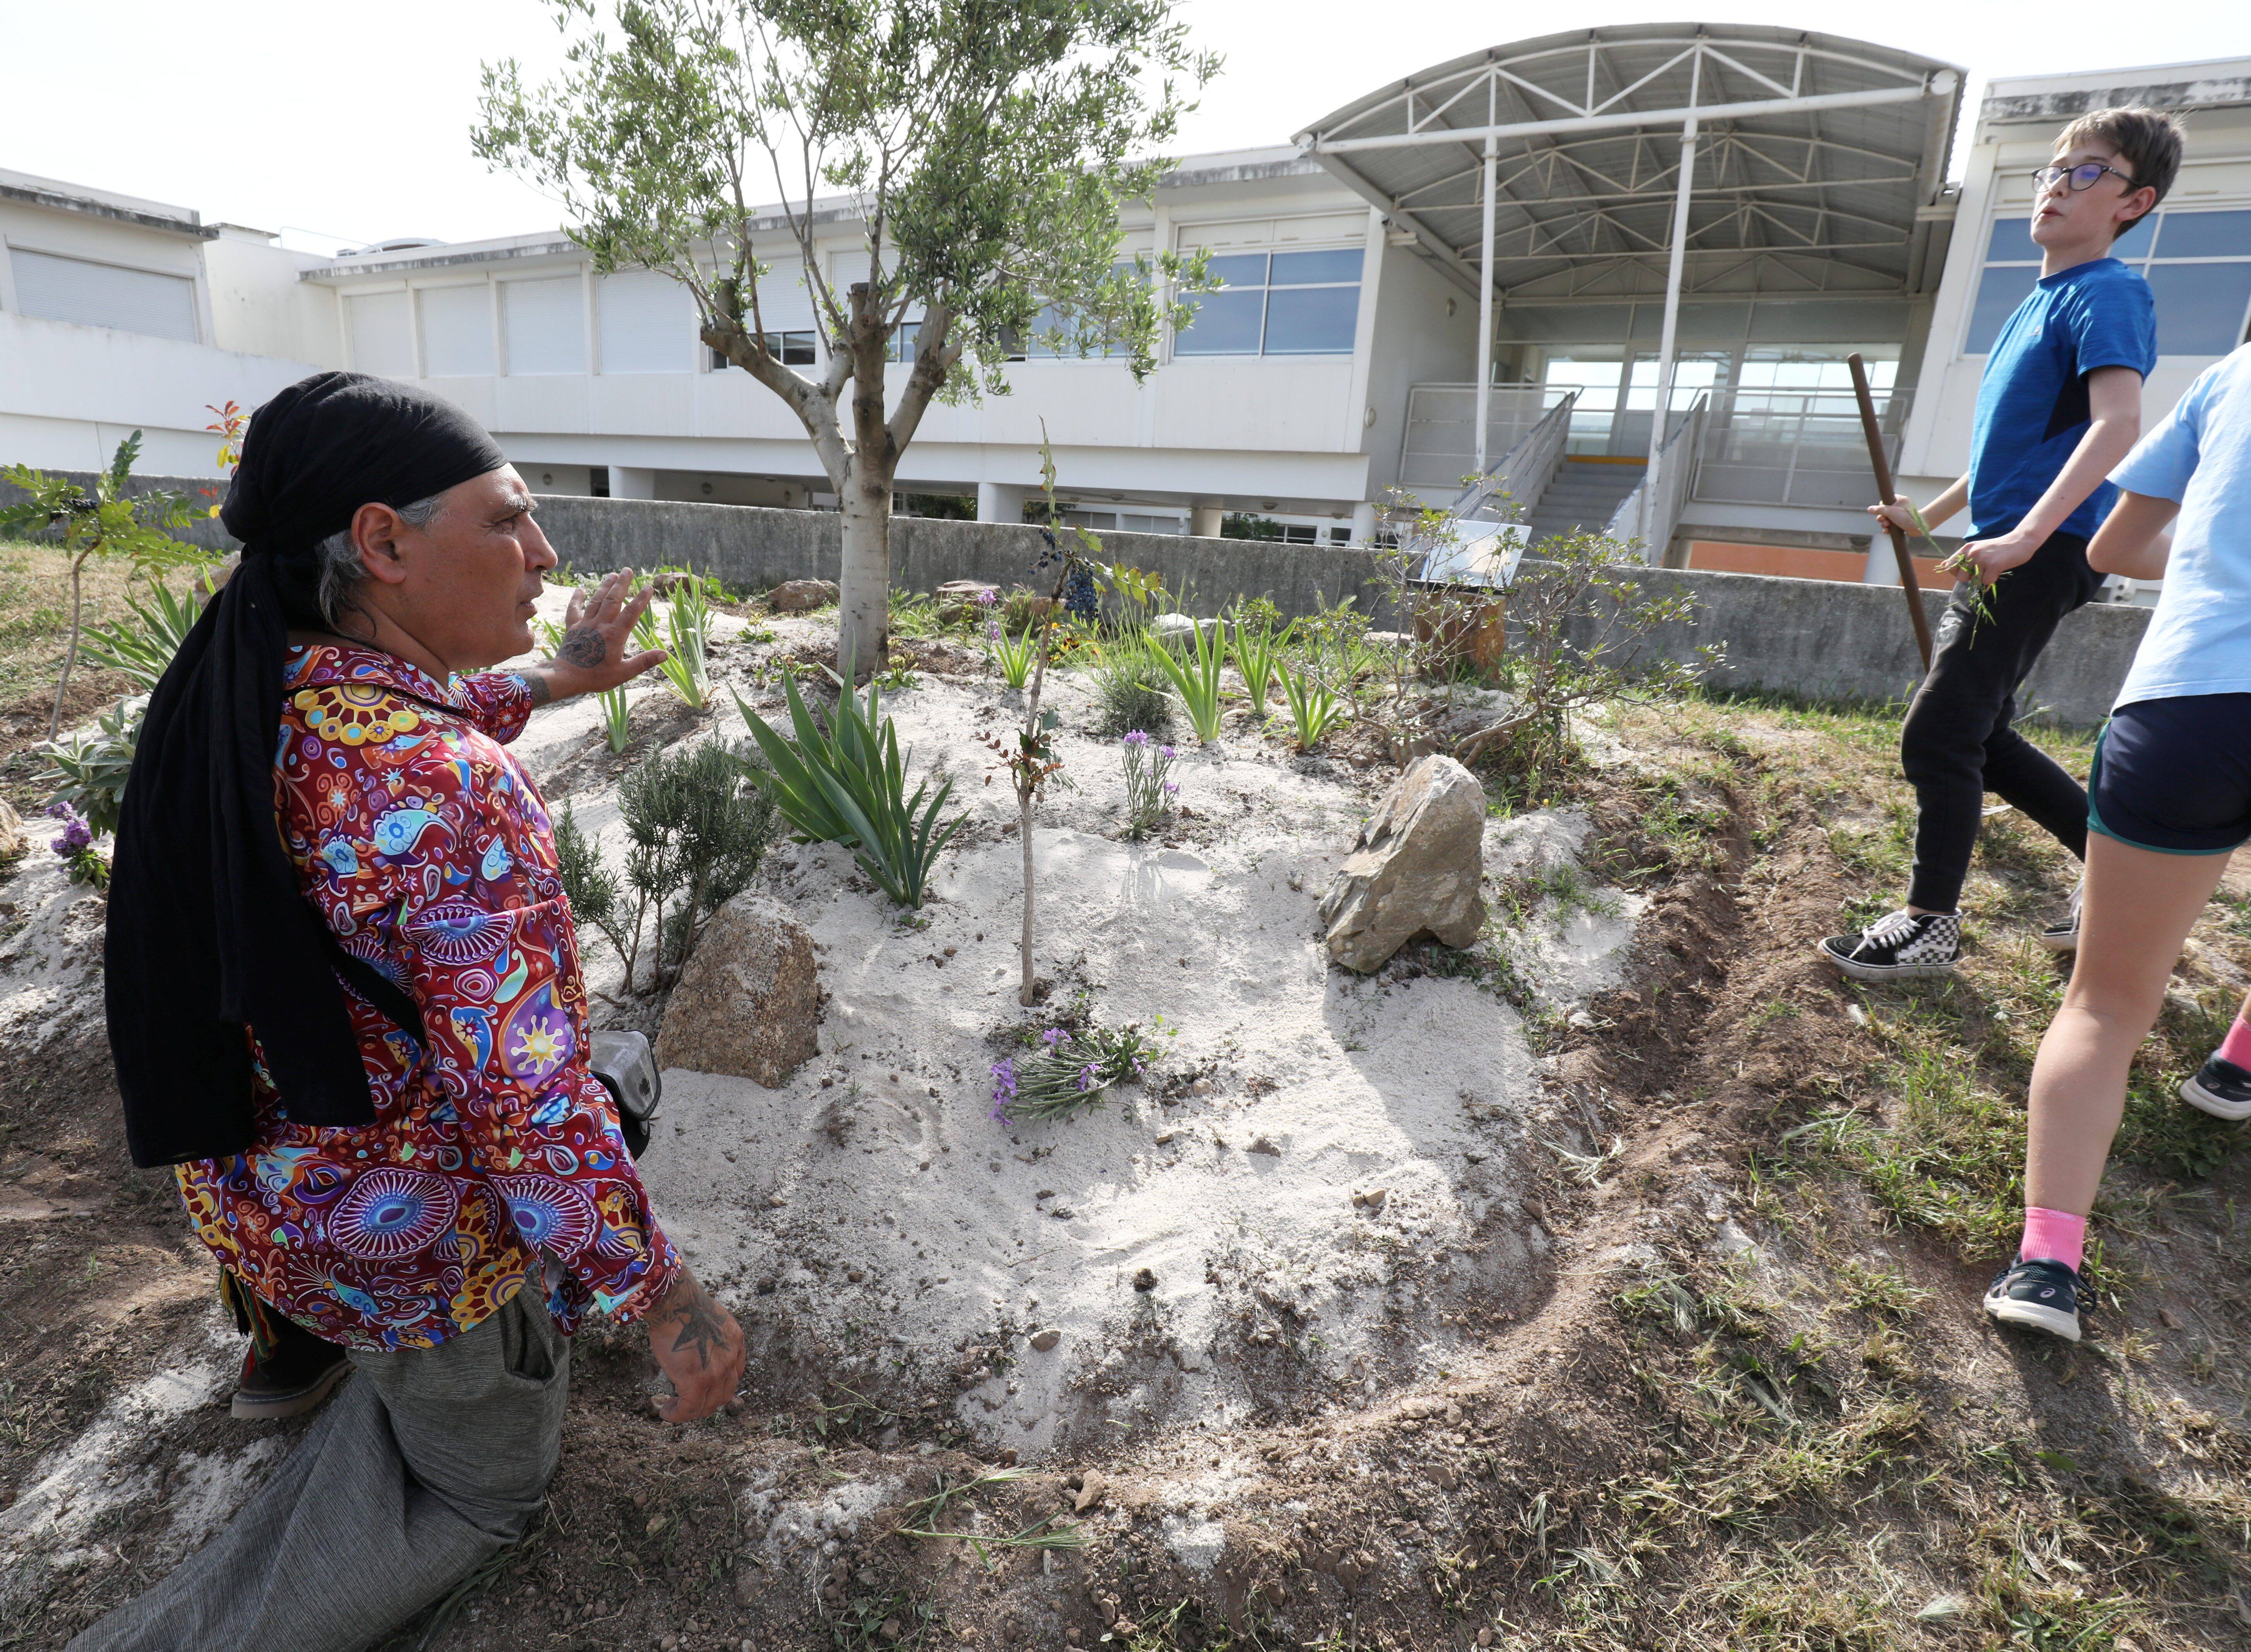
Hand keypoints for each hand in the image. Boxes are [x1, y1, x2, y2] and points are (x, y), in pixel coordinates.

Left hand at [536, 570, 667, 701]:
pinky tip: (579, 590)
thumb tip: (665, 655)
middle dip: (622, 584)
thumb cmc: (596, 677)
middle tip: (627, 570)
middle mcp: (600, 625)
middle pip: (613, 599)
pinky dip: (577, 599)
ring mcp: (585, 624)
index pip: (631, 612)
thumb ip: (644, 662)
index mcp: (615, 635)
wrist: (566, 677)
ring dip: (605, 587)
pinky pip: (574, 609)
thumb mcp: (623, 673)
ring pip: (596, 600)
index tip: (648, 587)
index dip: (641, 599)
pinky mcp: (572, 627)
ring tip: (612, 575)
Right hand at [645, 1266, 743, 1422]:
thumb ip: (711, 1337)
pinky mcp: (696, 1381)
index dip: (719, 1386)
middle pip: (724, 1394)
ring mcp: (716, 1372)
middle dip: (707, 1403)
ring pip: (708, 1405)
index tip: (704, 1388)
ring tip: (675, 1408)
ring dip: (691, 1412)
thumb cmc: (684, 1305)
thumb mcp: (710, 1319)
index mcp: (735, 1342)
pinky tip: (667, 1412)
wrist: (676, 1302)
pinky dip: (678, 1415)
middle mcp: (730, 1359)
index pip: (735, 1373)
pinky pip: (690, 1409)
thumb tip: (697, 1348)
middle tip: (688, 1403)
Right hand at [1868, 495, 1917, 533]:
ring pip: (1888, 519)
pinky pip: (1892, 525)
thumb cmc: (1906, 516)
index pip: (1887, 500)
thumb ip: (1879, 509)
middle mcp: (1901, 507)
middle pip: (1886, 511)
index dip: (1881, 505)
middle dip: (1882, 517)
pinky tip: (1887, 531)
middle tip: (1882, 520)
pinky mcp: (1902, 524)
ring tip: (1886, 525)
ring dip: (1884, 523)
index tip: (1881, 510)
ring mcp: (1902, 516)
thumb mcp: (1890, 511)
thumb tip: (1869, 509)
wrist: (1918, 527)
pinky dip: (1888, 528)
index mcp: (1900, 500)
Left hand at [1947, 529, 2039, 584]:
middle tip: (1984, 568)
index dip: (1957, 572)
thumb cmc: (1997, 548)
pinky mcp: (1993, 565)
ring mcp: (1982, 559)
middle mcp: (1972, 553)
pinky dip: (1993, 579)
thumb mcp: (1976, 549)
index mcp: (1966, 549)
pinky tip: (1998, 569)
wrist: (2019, 541)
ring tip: (1992, 567)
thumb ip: (1961, 558)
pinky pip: (1986, 582)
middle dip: (1972, 577)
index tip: (1968, 569)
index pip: (1949, 567)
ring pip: (1975, 581)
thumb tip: (1942, 566)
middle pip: (1961, 578)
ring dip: (1984, 578)